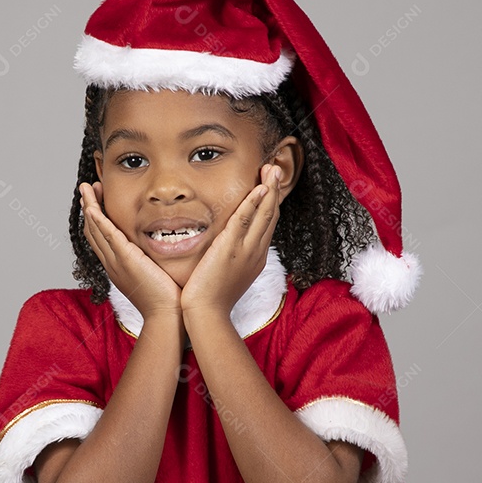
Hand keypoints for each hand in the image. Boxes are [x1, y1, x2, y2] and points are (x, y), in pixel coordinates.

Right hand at [80, 182, 181, 319]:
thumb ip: (153, 259)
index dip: (96, 218)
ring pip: (96, 230)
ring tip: (87, 188)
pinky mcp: (126, 260)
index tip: (97, 201)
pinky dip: (98, 221)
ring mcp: (117, 261)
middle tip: (88, 188)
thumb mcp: (155, 274)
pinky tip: (92, 208)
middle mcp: (112, 263)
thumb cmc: (167, 298)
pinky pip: (107, 236)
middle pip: (93, 231)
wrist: (167, 315)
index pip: (101, 238)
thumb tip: (163, 247)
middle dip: (90, 207)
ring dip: (90, 207)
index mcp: (118, 266)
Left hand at [181, 164, 282, 320]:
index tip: (269, 186)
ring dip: (268, 190)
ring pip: (263, 214)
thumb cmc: (212, 299)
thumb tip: (227, 250)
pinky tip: (259, 188)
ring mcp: (246, 250)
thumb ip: (231, 259)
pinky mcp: (231, 248)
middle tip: (274, 169)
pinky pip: (245, 221)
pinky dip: (254, 203)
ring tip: (271, 169)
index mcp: (255, 258)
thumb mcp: (228, 276)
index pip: (266, 225)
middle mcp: (255, 252)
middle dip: (273, 191)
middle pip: (270, 216)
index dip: (269, 204)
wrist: (207, 314)